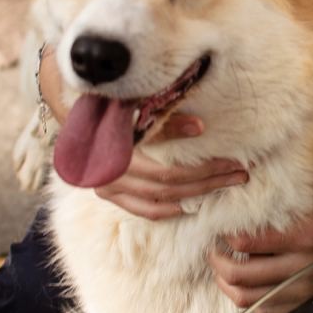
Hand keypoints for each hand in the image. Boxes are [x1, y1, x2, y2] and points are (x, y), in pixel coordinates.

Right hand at [39, 45, 247, 219]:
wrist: (72, 107)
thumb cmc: (109, 102)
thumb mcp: (135, 105)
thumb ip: (165, 120)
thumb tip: (201, 128)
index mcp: (117, 155)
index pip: (169, 175)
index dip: (204, 173)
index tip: (235, 164)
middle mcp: (109, 177)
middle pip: (169, 190)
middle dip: (208, 183)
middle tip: (240, 174)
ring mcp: (106, 188)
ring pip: (159, 202)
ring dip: (196, 197)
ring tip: (225, 186)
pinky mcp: (107, 193)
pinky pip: (142, 210)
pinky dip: (167, 210)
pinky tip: (190, 206)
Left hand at [207, 163, 312, 309]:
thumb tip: (294, 144)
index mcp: (310, 236)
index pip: (253, 243)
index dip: (228, 236)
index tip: (220, 224)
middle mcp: (305, 268)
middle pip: (242, 277)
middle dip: (218, 263)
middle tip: (213, 247)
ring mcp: (307, 289)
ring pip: (251, 300)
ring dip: (229, 285)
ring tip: (223, 267)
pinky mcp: (312, 300)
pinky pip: (270, 310)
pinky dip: (252, 299)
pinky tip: (249, 283)